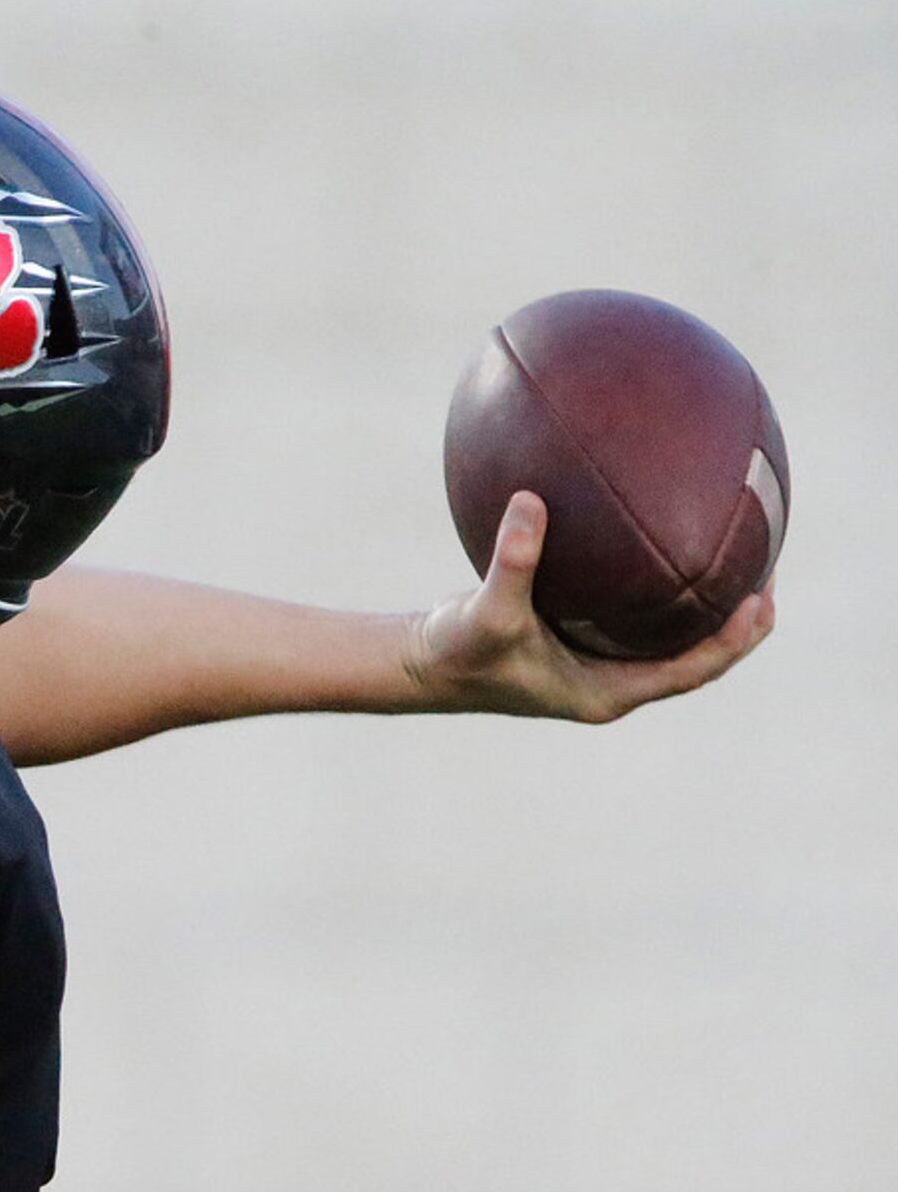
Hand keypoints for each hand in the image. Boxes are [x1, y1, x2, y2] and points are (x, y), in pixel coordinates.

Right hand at [407, 492, 776, 722]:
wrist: (422, 665)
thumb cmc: (457, 652)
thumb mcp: (485, 612)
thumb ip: (513, 562)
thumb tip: (529, 499)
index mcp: (606, 692)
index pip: (691, 672)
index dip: (733, 641)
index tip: (762, 600)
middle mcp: (610, 681)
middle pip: (695, 656)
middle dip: (736, 620)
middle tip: (768, 571)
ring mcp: (597, 663)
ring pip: (669, 637)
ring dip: (704, 604)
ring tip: (736, 554)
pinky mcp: (581, 642)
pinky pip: (636, 615)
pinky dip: (658, 585)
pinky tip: (663, 537)